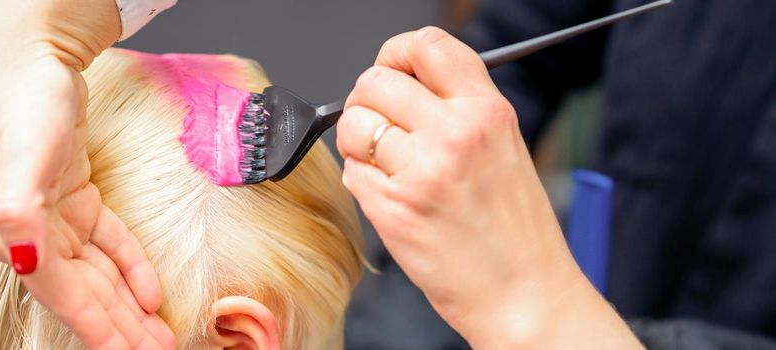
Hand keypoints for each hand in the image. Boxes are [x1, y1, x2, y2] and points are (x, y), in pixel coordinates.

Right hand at [0, 0, 174, 347]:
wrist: (33, 61)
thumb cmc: (26, 105)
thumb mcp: (25, 157)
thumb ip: (19, 211)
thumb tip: (20, 258)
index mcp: (16, 237)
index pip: (66, 298)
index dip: (101, 331)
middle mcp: (33, 235)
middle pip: (86, 296)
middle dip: (122, 329)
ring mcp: (56, 219)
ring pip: (100, 277)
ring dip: (129, 308)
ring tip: (159, 336)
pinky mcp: (76, 200)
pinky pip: (108, 245)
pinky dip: (130, 267)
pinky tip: (150, 291)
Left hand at [337, 27, 639, 347]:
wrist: (524, 294)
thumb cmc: (516, 229)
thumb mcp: (505, 146)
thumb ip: (458, 107)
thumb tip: (402, 84)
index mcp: (487, 110)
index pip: (426, 45)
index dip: (395, 53)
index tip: (390, 71)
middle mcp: (455, 133)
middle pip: (375, 81)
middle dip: (367, 101)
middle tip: (380, 126)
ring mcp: (421, 171)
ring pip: (353, 126)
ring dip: (359, 144)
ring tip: (389, 167)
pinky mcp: (394, 210)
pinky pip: (351, 174)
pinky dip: (363, 184)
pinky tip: (395, 200)